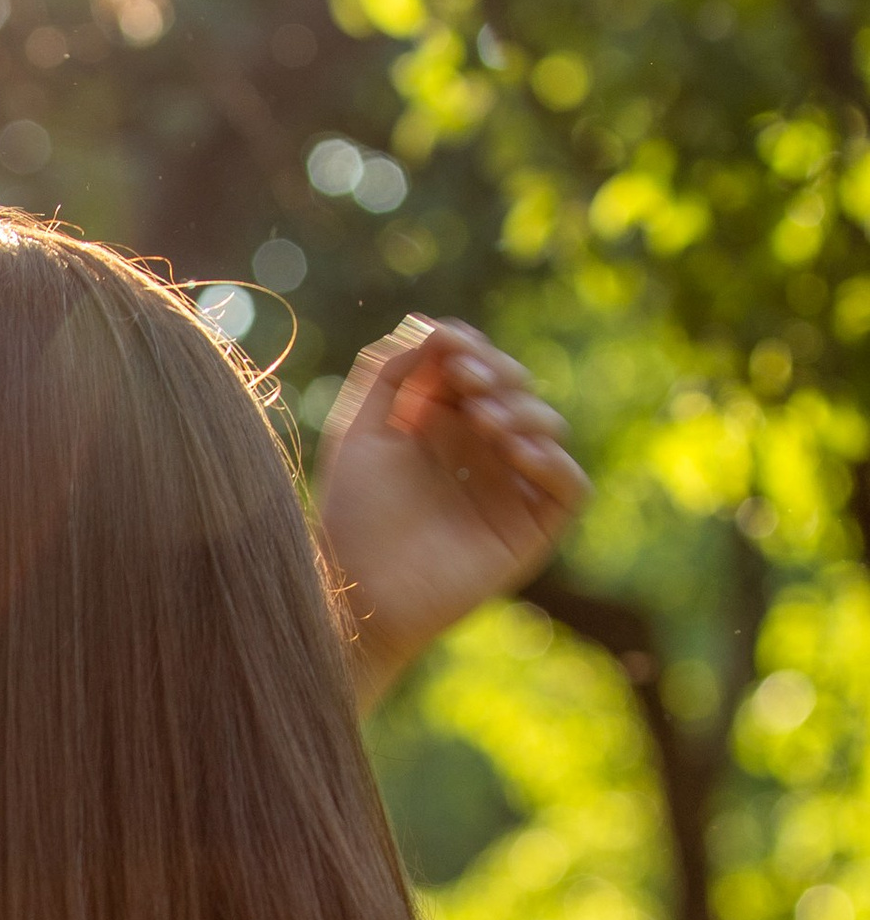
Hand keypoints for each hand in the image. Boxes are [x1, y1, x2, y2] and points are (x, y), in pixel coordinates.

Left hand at [314, 318, 588, 705]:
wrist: (357, 593)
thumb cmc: (351, 518)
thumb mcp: (358, 432)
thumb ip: (385, 374)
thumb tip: (430, 326)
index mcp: (440, 424)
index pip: (474, 368)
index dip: (468, 348)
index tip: (448, 343)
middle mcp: (478, 451)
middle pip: (515, 390)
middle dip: (497, 374)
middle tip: (467, 381)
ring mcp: (508, 487)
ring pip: (547, 429)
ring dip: (523, 411)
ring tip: (485, 420)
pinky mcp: (530, 528)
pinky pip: (568, 487)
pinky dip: (554, 462)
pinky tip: (516, 453)